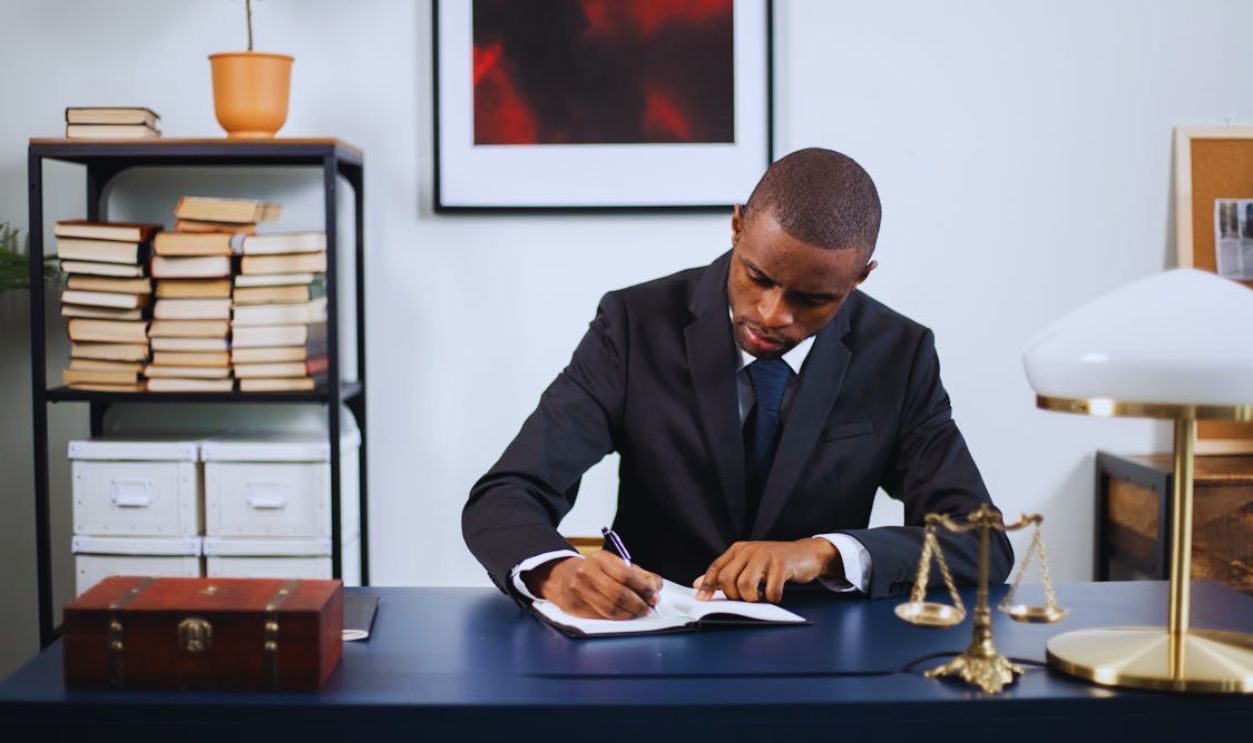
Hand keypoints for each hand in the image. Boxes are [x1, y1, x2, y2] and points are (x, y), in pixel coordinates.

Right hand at [524, 551, 662, 619]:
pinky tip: (625, 616)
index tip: (654, 595)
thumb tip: (656, 585)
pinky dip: (617, 618)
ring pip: (611, 609)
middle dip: (639, 604)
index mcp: (600, 559)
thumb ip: (637, 573)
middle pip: (619, 594)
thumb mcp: (613, 564)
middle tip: (649, 608)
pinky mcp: (574, 607)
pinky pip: (601, 616)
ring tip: (639, 613)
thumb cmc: (593, 570)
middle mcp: (587, 573)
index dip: (644, 588)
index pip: (627, 575)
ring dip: (630, 614)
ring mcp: (579, 591)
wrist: (560, 576)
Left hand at [693, 538, 840, 602]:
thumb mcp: (749, 563)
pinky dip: (772, 598)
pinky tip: (774, 594)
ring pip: (745, 586)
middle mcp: (749, 550)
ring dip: (752, 598)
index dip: (707, 584)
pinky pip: (770, 590)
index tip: (701, 599)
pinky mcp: (781, 564)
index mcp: (738, 549)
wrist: (806, 553)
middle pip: (728, 579)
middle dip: (734, 596)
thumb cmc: (775, 562)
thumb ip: (726, 573)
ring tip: (760, 597)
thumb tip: (698, 584)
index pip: (716, 568)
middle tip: (746, 599)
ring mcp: (765, 556)